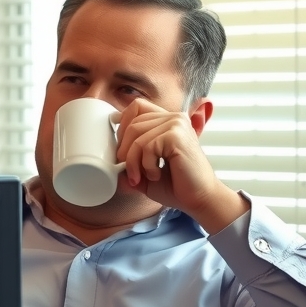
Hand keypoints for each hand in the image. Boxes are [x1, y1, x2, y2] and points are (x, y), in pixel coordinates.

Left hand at [116, 98, 248, 233]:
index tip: (123, 151)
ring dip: (133, 162)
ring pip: (136, 136)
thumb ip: (128, 161)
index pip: (136, 107)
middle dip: (124, 152)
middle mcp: (173, 117)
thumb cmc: (175, 186)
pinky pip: (147, 146)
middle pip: (132, 124)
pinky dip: (146, 165)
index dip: (123, 126)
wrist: (198, 199)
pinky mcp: (177, 135)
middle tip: (131, 173)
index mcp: (167, 121)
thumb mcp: (144, 172)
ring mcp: (177, 124)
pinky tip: (156, 174)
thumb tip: (106, 160)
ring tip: (141, 177)